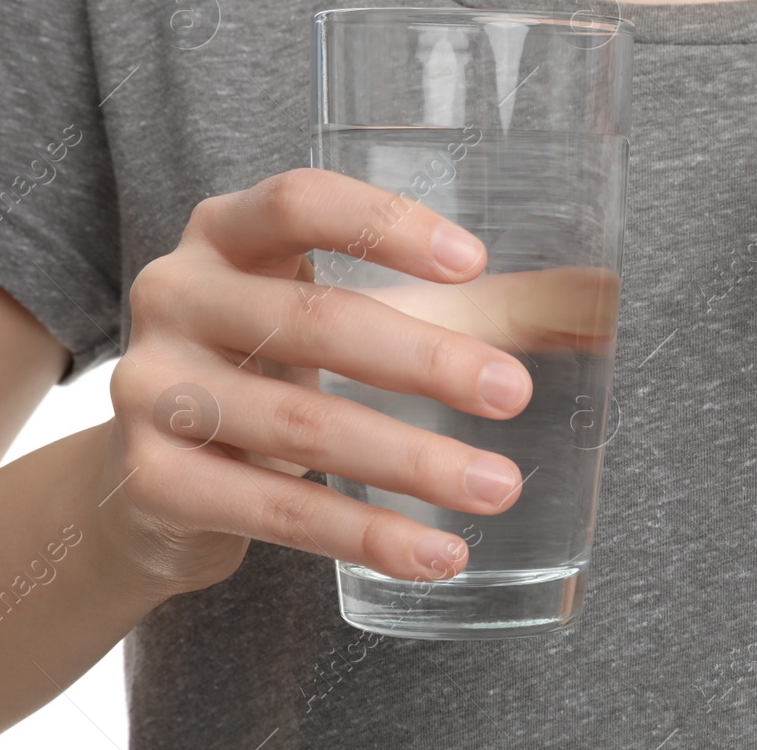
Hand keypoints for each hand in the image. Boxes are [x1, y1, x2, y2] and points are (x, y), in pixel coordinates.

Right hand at [101, 168, 539, 596]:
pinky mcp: (153, 479)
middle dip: (427, 363)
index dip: (387, 224)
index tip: (477, 264)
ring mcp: (152, 388)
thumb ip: (477, 304)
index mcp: (228, 230)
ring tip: (499, 488)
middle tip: (515, 395)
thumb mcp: (360, 307)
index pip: (301, 202)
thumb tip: (603, 300)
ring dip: (412, 464)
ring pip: (301, 424)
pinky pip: (274, 509)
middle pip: (314, 322)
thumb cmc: (285, 359)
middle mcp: (177, 294)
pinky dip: (365, 536)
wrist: (163, 467)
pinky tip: (437, 555)